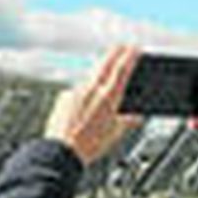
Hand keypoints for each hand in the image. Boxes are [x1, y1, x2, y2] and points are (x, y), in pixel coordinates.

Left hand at [46, 44, 143, 164]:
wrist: (61, 150)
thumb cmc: (88, 146)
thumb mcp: (115, 134)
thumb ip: (127, 121)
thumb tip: (137, 117)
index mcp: (108, 97)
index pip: (122, 69)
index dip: (129, 56)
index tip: (134, 48)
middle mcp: (91, 90)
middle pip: (104, 63)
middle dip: (114, 53)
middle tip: (122, 46)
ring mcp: (76, 91)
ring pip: (90, 75)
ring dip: (99, 70)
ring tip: (107, 68)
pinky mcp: (64, 96)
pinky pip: (77, 89)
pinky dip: (84, 90)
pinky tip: (86, 98)